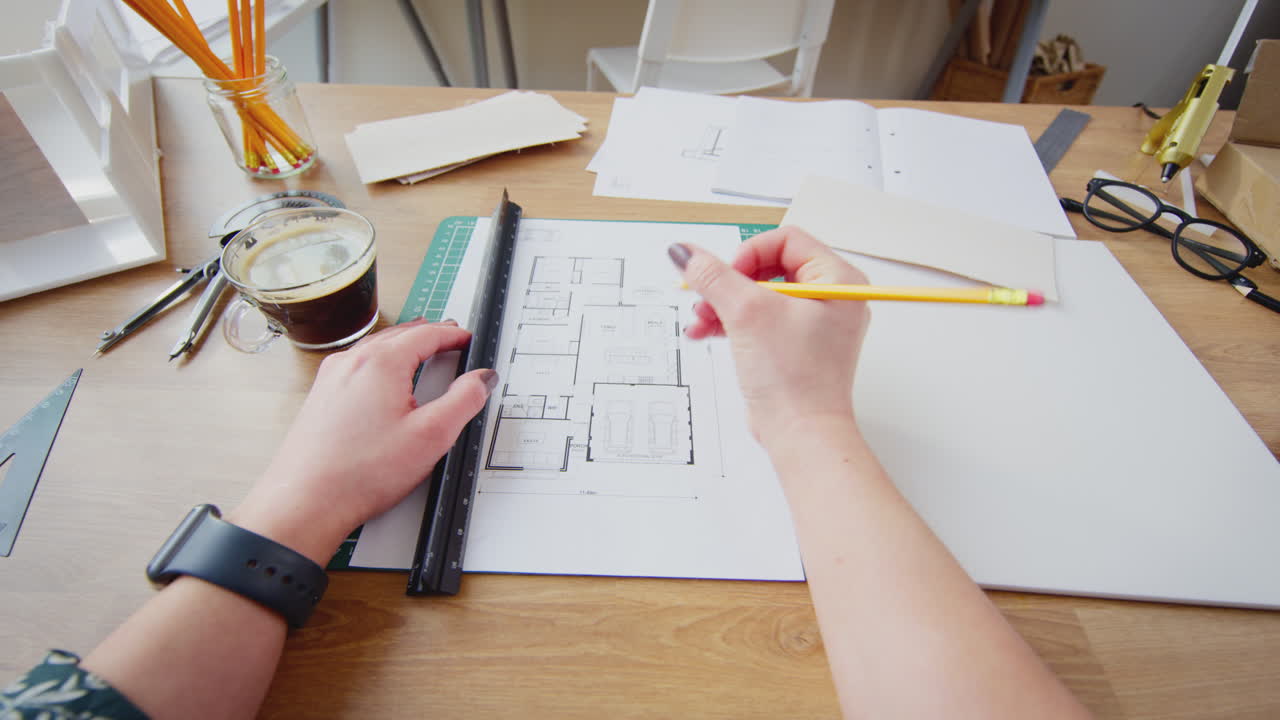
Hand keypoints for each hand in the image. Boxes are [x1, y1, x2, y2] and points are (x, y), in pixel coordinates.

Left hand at [228, 319, 496, 563]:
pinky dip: (379, 361)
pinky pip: (355, 366)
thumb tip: (481, 379)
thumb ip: (464, 401)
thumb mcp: (431, 436)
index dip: (453, 334)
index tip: (468, 338)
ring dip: (402, 345)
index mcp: (380, 363)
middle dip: (427, 334)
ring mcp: (330, 379)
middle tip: (449, 338)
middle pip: (398, 335)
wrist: (305, 502)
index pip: (426, 334)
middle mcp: (350, 363)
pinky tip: (383, 379)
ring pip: (374, 348)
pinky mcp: (319, 398)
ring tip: (420, 350)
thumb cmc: (360, 473)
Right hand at [670, 226, 869, 445]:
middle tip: (707, 298)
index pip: (786, 240)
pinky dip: (731, 324)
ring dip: (723, 304)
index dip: (749, 253)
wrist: (801, 435)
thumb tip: (685, 251)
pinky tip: (706, 333)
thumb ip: (712, 275)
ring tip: (701, 321)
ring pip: (758, 296)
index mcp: (837, 280)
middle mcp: (829, 299)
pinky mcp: (793, 348)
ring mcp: (812, 325)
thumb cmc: (795, 379)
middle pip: (768, 267)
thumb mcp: (746, 313)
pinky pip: (759, 321)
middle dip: (729, 284)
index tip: (727, 276)